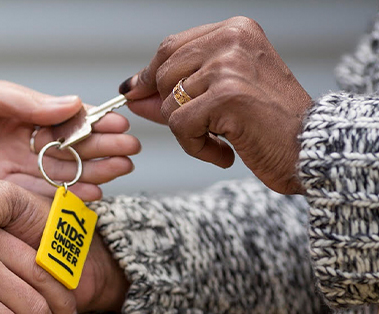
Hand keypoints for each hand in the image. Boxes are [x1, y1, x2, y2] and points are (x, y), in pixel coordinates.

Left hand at [0, 66, 138, 200]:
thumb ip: (25, 104)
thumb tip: (73, 104)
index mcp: (16, 108)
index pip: (64, 119)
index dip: (94, 125)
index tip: (122, 128)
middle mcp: (14, 138)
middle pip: (66, 148)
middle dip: (99, 151)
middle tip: (128, 157)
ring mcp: (2, 164)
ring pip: (53, 172)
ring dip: (86, 175)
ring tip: (116, 178)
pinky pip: (28, 194)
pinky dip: (56, 197)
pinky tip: (83, 198)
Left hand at [118, 16, 311, 194]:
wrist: (311, 148)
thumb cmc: (271, 123)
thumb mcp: (221, 95)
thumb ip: (176, 89)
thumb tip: (131, 93)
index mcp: (235, 30)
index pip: (171, 47)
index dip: (149, 74)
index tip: (135, 91)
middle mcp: (232, 40)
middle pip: (164, 73)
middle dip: (169, 107)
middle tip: (202, 128)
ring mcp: (229, 66)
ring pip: (169, 103)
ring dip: (188, 132)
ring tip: (222, 140)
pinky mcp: (226, 95)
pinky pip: (180, 126)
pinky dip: (196, 147)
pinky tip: (224, 153)